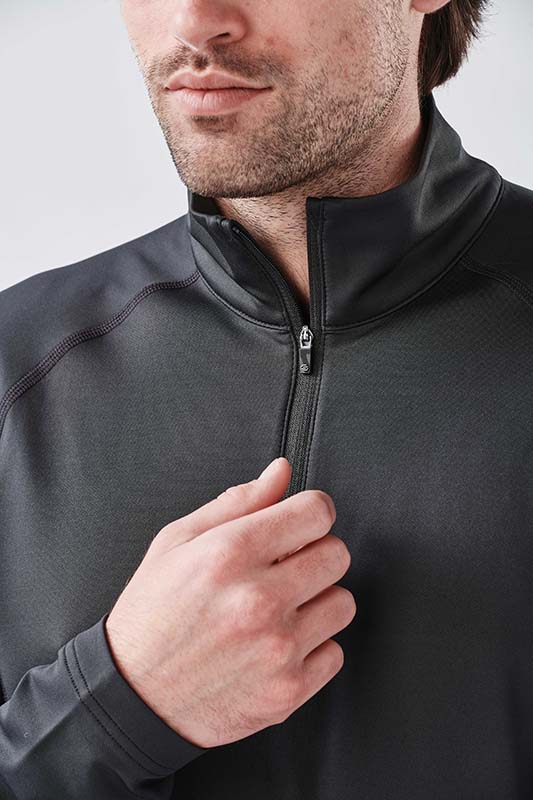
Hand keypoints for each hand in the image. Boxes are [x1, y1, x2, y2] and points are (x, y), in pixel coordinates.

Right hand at [105, 457, 355, 748]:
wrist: (133, 699)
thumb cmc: (151, 615)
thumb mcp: (177, 542)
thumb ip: (237, 502)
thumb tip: (281, 471)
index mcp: (230, 554)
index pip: (316, 512)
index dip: (310, 512)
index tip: (300, 523)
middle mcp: (258, 599)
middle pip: (337, 554)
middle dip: (315, 554)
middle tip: (283, 569)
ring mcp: (277, 648)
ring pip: (342, 603)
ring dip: (317, 602)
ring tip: (278, 610)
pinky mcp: (288, 690)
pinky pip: (335, 653)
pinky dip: (312, 649)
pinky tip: (275, 646)